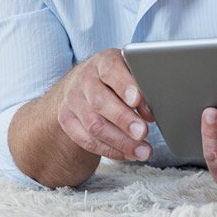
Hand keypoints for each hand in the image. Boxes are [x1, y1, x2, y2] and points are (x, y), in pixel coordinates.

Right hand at [53, 48, 153, 162]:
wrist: (80, 85)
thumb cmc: (113, 79)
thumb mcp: (128, 73)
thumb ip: (140, 87)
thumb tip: (149, 113)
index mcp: (102, 63)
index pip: (111, 71)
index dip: (124, 85)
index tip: (137, 100)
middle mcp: (84, 80)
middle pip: (100, 102)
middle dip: (123, 119)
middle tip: (143, 132)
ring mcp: (73, 101)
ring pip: (94, 126)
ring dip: (121, 142)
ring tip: (143, 151)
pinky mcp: (67, 121)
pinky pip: (88, 141)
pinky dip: (111, 151)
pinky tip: (129, 154)